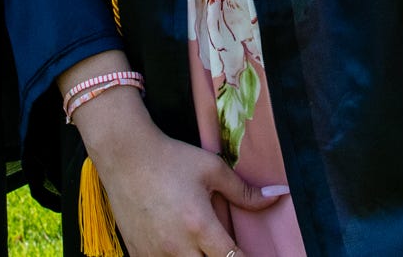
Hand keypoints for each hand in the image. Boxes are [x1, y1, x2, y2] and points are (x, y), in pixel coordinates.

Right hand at [74, 86, 278, 256]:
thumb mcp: (211, 168)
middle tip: (224, 248)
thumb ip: (244, 190)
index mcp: (199, 226)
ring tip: (201, 245)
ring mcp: (155, 254)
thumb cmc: (170, 158)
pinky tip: (180, 246)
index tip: (249, 252)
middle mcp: (177, 247)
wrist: (124, 155)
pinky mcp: (138, 254)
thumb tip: (278, 196)